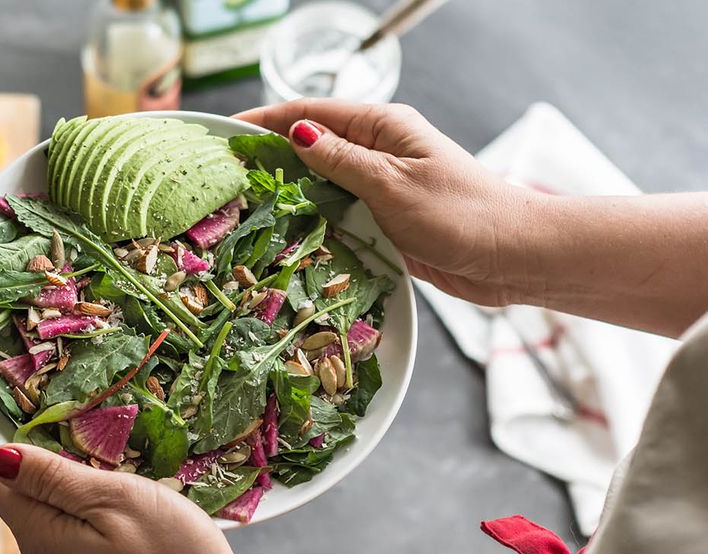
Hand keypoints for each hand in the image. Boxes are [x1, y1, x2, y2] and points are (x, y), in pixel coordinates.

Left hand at [0, 435, 271, 553]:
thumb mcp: (116, 501)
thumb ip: (54, 479)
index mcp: (42, 538)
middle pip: (17, 496)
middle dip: (19, 452)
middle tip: (33, 404)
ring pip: (46, 514)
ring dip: (50, 477)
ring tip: (72, 435)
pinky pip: (70, 532)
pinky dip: (74, 502)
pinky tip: (99, 485)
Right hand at [235, 99, 540, 306]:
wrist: (511, 257)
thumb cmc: (460, 214)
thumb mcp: (392, 183)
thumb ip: (340, 160)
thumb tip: (294, 133)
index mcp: (382, 126)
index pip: (309, 113)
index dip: (264, 121)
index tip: (225, 134)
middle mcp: (378, 151)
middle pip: (310, 146)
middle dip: (269, 158)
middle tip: (225, 178)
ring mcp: (380, 185)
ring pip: (321, 182)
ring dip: (288, 192)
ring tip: (244, 207)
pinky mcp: (384, 217)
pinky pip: (337, 211)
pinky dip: (312, 218)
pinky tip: (285, 233)